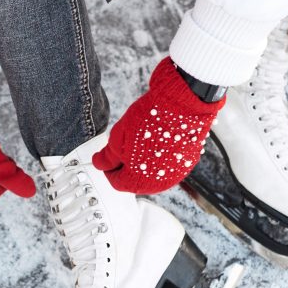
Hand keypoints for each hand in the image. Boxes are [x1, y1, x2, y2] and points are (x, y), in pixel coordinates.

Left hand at [92, 57, 224, 193]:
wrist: (182, 104)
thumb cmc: (150, 119)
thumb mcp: (118, 138)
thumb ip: (107, 157)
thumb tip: (100, 163)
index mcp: (137, 181)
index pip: (116, 182)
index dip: (109, 169)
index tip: (109, 158)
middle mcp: (158, 183)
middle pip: (134, 182)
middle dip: (126, 167)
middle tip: (124, 148)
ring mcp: (175, 174)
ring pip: (151, 175)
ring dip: (143, 163)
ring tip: (141, 142)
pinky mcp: (187, 163)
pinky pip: (167, 166)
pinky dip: (160, 158)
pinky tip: (156, 142)